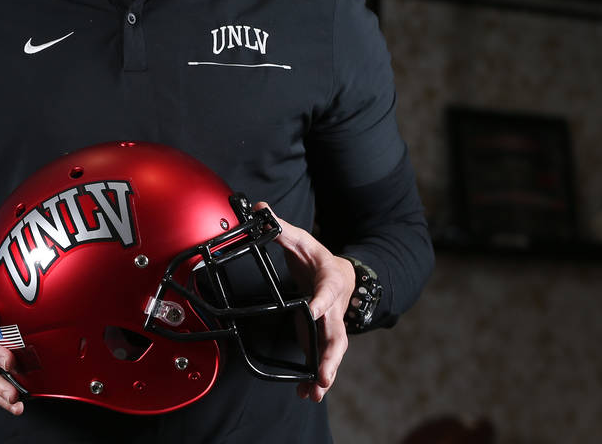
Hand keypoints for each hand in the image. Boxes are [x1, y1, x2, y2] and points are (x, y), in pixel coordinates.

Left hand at [254, 202, 355, 402]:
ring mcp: (330, 325)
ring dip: (325, 373)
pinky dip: (316, 377)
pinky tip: (307, 393)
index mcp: (330, 281)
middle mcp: (334, 308)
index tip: (312, 310)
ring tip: (316, 391)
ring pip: (332, 352)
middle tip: (324, 374)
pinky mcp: (322, 336)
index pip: (326, 292)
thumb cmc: (318, 258)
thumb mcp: (302, 240)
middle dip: (330, 356)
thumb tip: (260, 208)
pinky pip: (322, 359)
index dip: (321, 302)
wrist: (342, 273)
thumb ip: (281, 228)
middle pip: (336, 334)